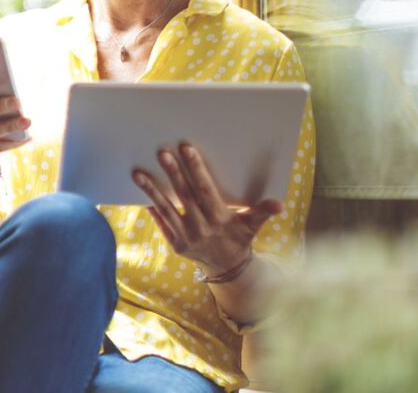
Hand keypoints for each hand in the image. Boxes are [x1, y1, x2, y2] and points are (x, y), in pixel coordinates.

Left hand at [132, 143, 280, 275]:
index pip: (205, 190)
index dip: (196, 169)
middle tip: (162, 153)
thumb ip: (262, 212)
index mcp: (220, 219)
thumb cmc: (239, 238)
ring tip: (138, 174)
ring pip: (166, 209)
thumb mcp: (252, 226)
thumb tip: (279, 204)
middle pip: (184, 196)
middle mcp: (201, 228)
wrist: (227, 268)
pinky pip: (160, 223)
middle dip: (173, 174)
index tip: (186, 149)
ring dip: (151, 190)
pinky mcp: (175, 244)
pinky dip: (150, 208)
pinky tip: (140, 192)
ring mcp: (186, 237)